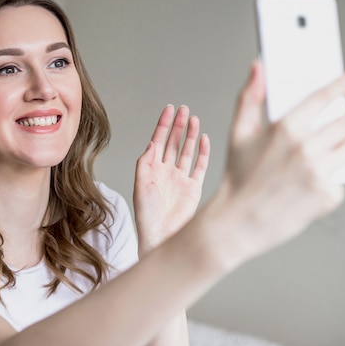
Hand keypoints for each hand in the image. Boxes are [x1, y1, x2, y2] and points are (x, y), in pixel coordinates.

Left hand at [133, 105, 209, 255]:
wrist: (161, 236)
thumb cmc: (147, 215)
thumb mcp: (140, 185)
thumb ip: (145, 163)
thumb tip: (152, 142)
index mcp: (152, 169)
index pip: (159, 141)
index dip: (164, 125)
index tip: (169, 109)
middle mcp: (167, 171)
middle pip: (174, 142)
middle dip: (179, 126)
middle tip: (184, 110)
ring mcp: (181, 178)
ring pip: (188, 151)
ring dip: (191, 135)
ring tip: (194, 119)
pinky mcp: (194, 188)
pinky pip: (200, 166)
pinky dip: (203, 152)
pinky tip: (204, 139)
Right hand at [209, 60, 344, 264]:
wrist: (237, 222)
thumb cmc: (238, 177)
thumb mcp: (239, 134)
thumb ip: (249, 97)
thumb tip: (258, 66)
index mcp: (285, 129)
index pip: (324, 97)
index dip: (342, 84)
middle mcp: (306, 148)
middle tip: (338, 126)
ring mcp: (319, 172)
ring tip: (326, 153)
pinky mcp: (329, 195)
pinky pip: (344, 177)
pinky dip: (332, 179)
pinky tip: (311, 183)